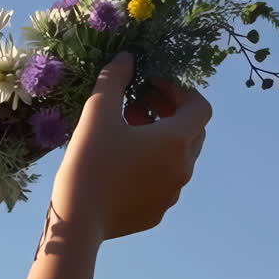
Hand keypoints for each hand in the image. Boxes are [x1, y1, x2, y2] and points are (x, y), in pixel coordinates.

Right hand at [49, 52, 210, 246]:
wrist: (79, 221)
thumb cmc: (90, 161)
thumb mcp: (98, 112)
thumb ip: (115, 79)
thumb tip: (127, 57)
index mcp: (176, 141)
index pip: (200, 106)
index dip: (178, 90)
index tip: (150, 85)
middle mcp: (183, 167)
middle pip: (192, 131)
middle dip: (168, 112)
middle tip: (137, 104)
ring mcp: (172, 193)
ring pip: (177, 156)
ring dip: (159, 137)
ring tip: (124, 131)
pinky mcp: (157, 210)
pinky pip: (163, 179)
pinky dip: (150, 162)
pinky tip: (120, 161)